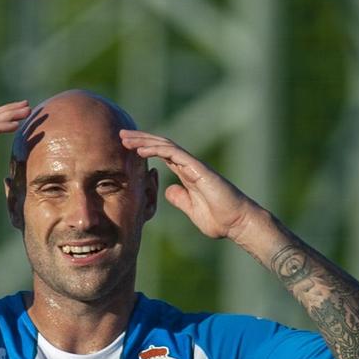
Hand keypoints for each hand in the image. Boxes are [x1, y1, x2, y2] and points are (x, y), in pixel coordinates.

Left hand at [120, 129, 266, 240]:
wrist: (237, 222)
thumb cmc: (219, 219)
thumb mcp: (191, 210)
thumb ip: (180, 199)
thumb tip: (168, 191)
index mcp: (186, 174)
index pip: (162, 155)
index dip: (144, 149)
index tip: (126, 148)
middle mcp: (189, 166)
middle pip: (160, 145)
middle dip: (140, 139)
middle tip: (121, 135)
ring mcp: (193, 165)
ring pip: (165, 145)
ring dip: (144, 140)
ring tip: (125, 138)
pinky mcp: (197, 168)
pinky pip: (174, 153)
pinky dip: (156, 149)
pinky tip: (141, 149)